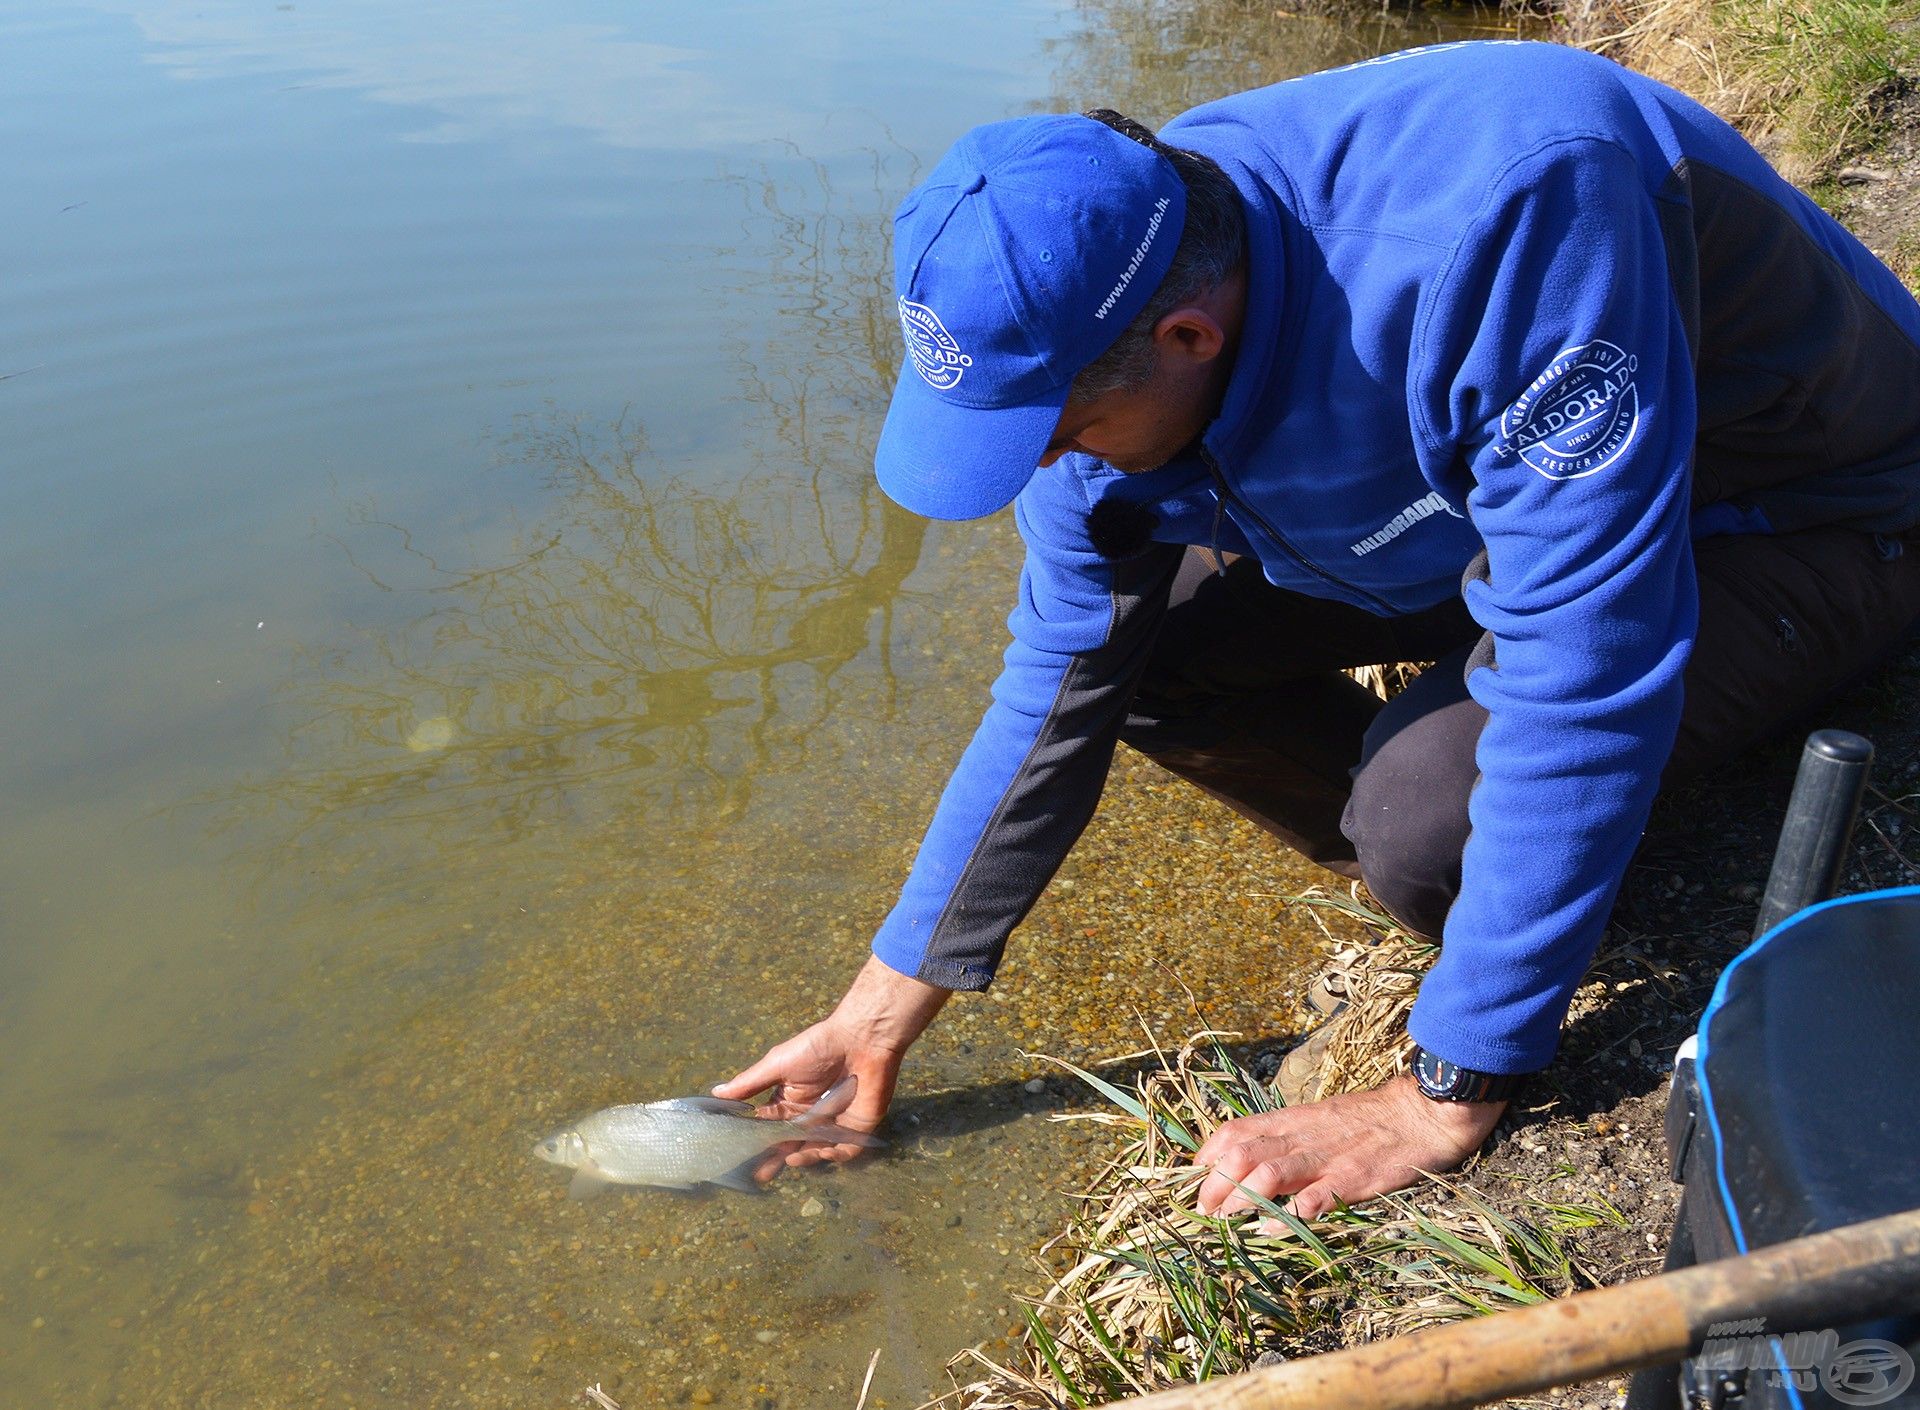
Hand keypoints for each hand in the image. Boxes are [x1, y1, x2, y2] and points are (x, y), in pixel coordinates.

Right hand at [714, 955, 949, 1180]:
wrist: (859, 1037)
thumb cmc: (817, 1046)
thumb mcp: (778, 1064)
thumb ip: (750, 1083)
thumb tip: (715, 1093)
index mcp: (789, 1102)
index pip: (769, 1130)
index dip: (757, 1144)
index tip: (741, 1159)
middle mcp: (809, 1117)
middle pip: (790, 1145)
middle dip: (777, 1161)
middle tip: (762, 1175)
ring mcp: (833, 1123)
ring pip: (816, 1151)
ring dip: (805, 1157)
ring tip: (793, 1158)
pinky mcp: (857, 1126)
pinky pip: (846, 1150)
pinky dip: (835, 1155)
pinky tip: (823, 1152)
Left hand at [1193, 1074, 1504, 1219]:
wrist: (1420, 1113)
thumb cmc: (1368, 1120)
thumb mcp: (1319, 1119)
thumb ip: (1287, 1136)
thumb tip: (1249, 1159)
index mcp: (1292, 1120)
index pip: (1236, 1130)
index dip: (1207, 1154)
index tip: (1193, 1179)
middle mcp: (1301, 1136)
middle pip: (1242, 1153)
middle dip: (1214, 1183)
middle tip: (1202, 1210)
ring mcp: (1326, 1158)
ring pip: (1269, 1172)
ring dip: (1240, 1198)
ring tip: (1225, 1221)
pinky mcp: (1353, 1179)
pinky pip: (1315, 1197)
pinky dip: (1289, 1214)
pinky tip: (1272, 1229)